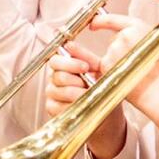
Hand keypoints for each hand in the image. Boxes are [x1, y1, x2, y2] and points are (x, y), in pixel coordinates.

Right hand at [46, 40, 127, 158]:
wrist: (107, 113)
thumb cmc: (101, 90)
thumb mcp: (98, 71)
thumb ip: (85, 57)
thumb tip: (70, 44)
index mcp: (62, 67)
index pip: (55, 60)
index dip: (70, 63)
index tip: (85, 67)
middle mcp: (54, 79)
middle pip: (57, 76)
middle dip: (76, 80)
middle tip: (88, 84)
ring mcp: (52, 94)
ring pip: (58, 91)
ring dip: (76, 94)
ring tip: (89, 96)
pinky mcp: (52, 108)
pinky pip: (57, 106)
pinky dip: (72, 106)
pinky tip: (81, 106)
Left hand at [90, 10, 158, 132]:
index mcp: (137, 27)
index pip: (111, 19)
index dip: (100, 21)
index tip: (95, 23)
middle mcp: (123, 36)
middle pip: (114, 38)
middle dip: (122, 47)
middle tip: (138, 59)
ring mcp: (113, 51)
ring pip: (110, 52)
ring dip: (118, 59)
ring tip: (135, 69)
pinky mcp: (107, 66)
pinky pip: (105, 65)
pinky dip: (113, 70)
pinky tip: (127, 75)